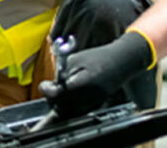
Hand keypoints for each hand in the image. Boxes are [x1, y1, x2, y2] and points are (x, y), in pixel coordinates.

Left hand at [39, 31, 153, 117]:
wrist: (121, 62)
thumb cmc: (98, 57)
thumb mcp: (76, 58)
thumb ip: (62, 72)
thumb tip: (51, 85)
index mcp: (84, 81)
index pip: (60, 93)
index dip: (48, 90)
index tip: (45, 85)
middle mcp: (90, 95)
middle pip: (62, 105)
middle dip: (52, 98)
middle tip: (50, 87)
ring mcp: (94, 102)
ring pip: (69, 110)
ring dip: (60, 102)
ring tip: (59, 90)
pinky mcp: (97, 104)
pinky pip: (78, 109)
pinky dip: (70, 105)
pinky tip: (69, 94)